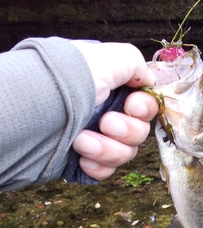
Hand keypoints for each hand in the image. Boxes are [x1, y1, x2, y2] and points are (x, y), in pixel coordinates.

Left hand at [71, 42, 157, 179]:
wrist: (29, 115)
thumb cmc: (66, 81)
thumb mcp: (105, 58)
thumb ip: (134, 63)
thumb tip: (148, 78)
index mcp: (111, 87)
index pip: (144, 104)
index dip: (143, 108)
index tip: (132, 106)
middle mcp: (105, 111)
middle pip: (139, 131)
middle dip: (125, 130)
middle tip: (105, 123)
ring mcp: (95, 137)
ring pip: (125, 153)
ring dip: (108, 149)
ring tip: (81, 142)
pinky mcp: (83, 160)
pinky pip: (107, 169)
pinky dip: (98, 166)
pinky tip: (82, 159)